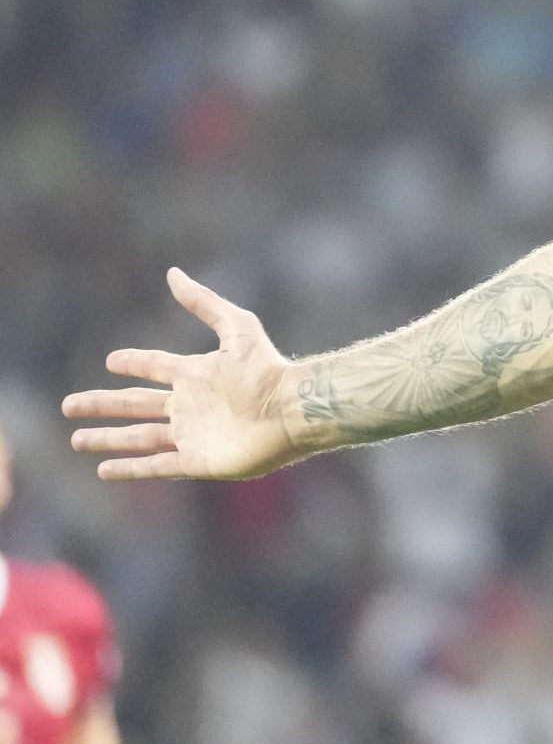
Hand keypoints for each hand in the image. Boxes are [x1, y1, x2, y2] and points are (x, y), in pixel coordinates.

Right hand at [63, 268, 304, 480]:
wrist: (292, 410)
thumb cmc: (268, 370)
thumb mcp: (236, 327)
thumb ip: (204, 302)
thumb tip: (172, 273)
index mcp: (196, 374)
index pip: (155, 366)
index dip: (133, 363)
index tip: (111, 361)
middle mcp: (190, 405)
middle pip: (136, 405)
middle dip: (102, 406)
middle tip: (68, 406)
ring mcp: (193, 435)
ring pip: (140, 438)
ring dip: (108, 439)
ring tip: (77, 440)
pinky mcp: (198, 461)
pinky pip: (156, 466)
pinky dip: (130, 468)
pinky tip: (103, 470)